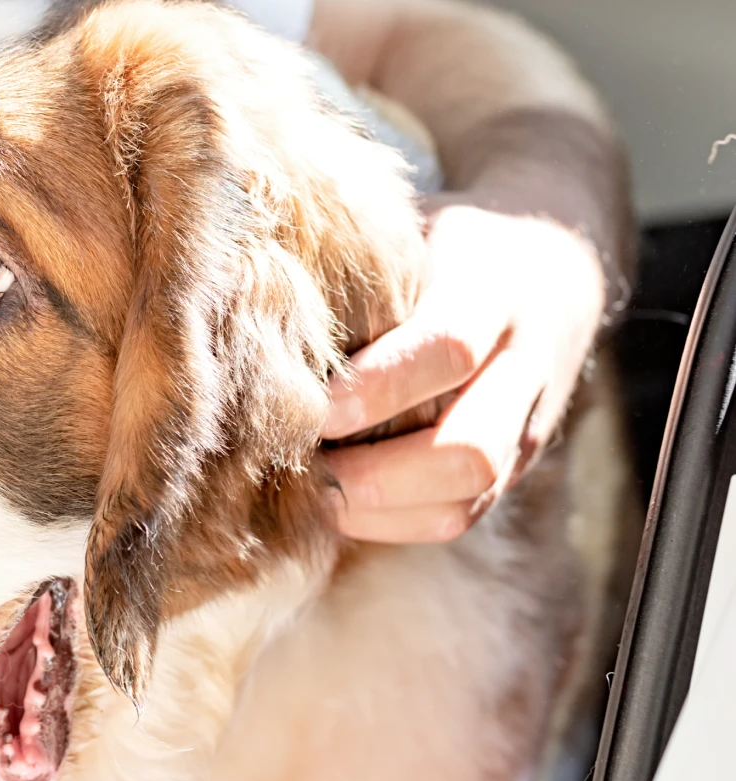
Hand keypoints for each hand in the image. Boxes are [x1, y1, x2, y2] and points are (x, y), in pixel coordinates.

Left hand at [322, 196, 607, 542]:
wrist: (553, 268)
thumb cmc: (444, 246)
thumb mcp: (409, 231)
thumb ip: (354, 271)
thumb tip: (253, 314)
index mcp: (495, 291)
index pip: (448, 349)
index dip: (376, 387)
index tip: (314, 406)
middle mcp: (523, 366)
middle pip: (471, 451)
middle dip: (376, 474)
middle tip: (306, 463)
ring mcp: (528, 426)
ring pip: (466, 497)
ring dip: (379, 508)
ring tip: (313, 488)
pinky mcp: (515, 468)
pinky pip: (457, 516)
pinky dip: (392, 522)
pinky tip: (337, 501)